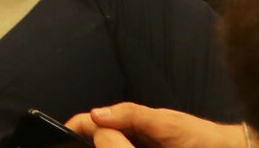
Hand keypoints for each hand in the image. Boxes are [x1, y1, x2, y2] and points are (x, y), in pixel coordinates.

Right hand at [65, 103, 254, 147]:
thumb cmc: (197, 136)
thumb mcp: (164, 122)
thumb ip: (132, 115)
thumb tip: (95, 114)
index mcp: (129, 122)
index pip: (93, 123)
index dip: (75, 127)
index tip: (61, 136)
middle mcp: (128, 138)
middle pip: (96, 140)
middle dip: (83, 143)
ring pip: (109, 147)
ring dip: (98, 147)